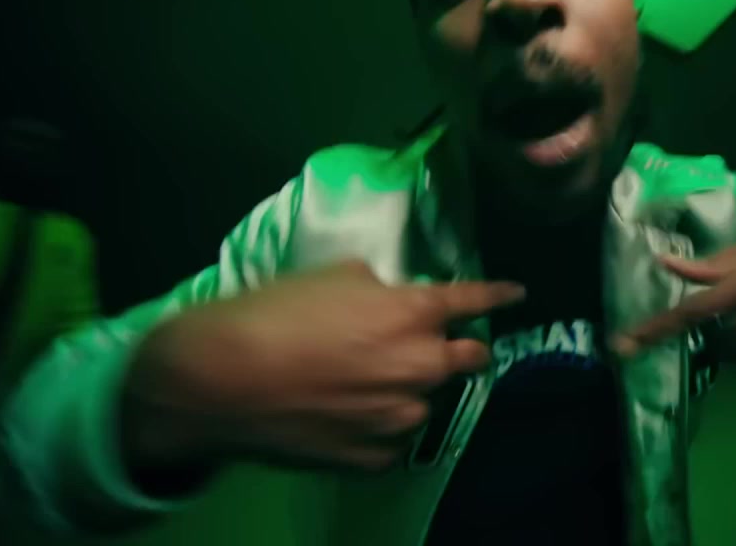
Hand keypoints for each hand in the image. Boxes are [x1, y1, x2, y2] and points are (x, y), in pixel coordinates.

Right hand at [121, 260, 524, 481]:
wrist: (220, 382)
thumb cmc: (272, 315)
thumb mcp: (331, 276)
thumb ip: (378, 288)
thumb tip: (391, 297)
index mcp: (414, 314)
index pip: (473, 301)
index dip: (497, 295)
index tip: (515, 294)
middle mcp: (421, 367)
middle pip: (468, 357)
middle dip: (460, 346)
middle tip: (432, 342)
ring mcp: (401, 419)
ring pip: (426, 400)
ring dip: (411, 388)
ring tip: (362, 381)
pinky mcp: (376, 457)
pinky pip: (393, 437)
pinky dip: (381, 424)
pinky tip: (344, 413)